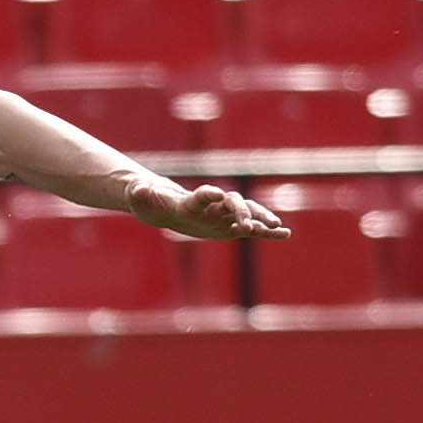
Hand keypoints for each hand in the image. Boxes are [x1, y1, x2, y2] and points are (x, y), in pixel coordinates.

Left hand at [129, 178, 290, 241]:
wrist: (163, 206)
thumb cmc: (151, 202)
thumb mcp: (141, 198)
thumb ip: (139, 192)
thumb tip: (138, 188)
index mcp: (191, 200)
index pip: (204, 195)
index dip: (210, 194)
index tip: (218, 195)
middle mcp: (212, 205)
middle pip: (232, 204)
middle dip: (242, 212)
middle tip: (248, 226)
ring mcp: (223, 215)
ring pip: (247, 214)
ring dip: (261, 220)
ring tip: (278, 228)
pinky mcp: (228, 227)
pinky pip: (251, 229)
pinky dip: (266, 231)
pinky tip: (284, 234)